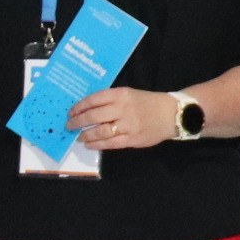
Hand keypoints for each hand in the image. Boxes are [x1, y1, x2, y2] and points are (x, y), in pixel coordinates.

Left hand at [64, 85, 181, 152]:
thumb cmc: (146, 103)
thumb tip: (85, 109)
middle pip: (93, 116)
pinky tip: (89, 144)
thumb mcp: (128, 94)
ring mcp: (128, 125)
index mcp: (120, 95)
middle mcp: (123, 109)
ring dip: (86, 135)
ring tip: (78, 136)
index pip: (93, 100)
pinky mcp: (132, 139)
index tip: (70, 112)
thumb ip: (109, 100)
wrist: (170, 114)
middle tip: (69, 126)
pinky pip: (110, 143)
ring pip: (100, 131)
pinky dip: (97, 144)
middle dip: (78, 122)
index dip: (79, 107)